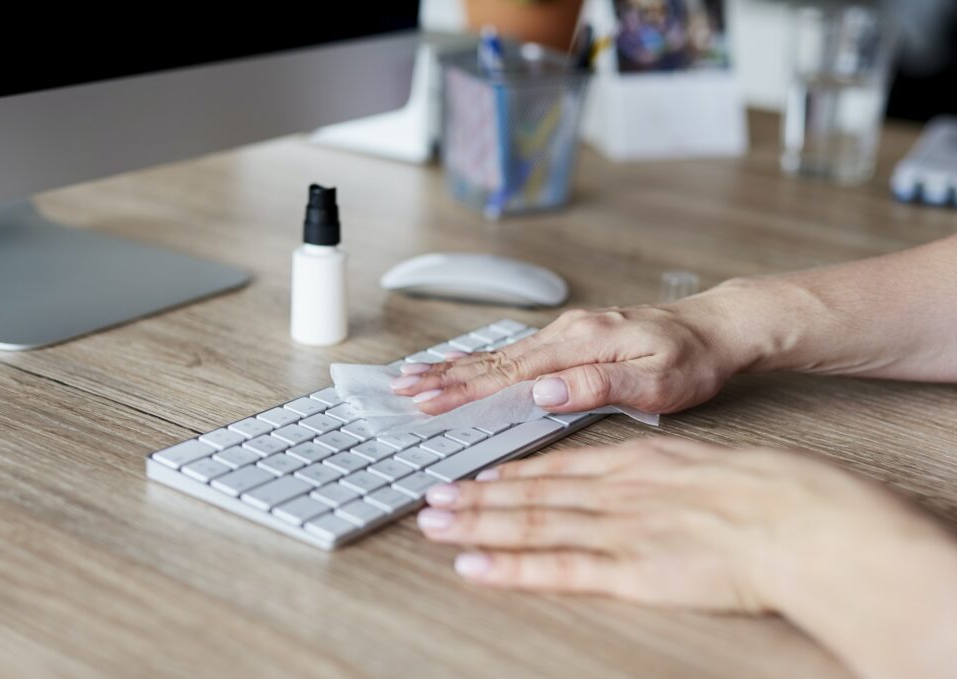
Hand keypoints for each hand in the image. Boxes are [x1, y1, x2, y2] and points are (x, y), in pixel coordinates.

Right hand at [390, 296, 752, 415]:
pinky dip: (482, 358)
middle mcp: (567, 332)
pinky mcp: (572, 337)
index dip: (463, 388)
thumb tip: (544, 391)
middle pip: (493, 357)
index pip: (508, 372)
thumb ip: (599, 386)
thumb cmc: (693, 359)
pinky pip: (516, 349)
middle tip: (402, 386)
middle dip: (444, 374)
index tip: (427, 399)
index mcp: (581, 343)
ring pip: (500, 351)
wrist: (716, 328)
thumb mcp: (658, 382)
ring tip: (418, 375)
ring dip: (456, 366)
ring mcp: (567, 332)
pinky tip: (465, 362)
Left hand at [417, 437, 956, 678]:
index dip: (513, 474)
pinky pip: (557, 570)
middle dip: (477, 497)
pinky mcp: (629, 570)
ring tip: (435, 524)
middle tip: (433, 498)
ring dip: (477, 525)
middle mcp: (616, 491)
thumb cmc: (770, 491)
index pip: (559, 468)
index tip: (479, 476)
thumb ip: (667, 471)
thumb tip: (653, 477)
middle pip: (531, 493)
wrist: (801, 518)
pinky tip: (474, 567)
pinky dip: (509, 569)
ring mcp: (618, 529)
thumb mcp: (708, 463)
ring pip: (531, 524)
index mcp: (638, 464)